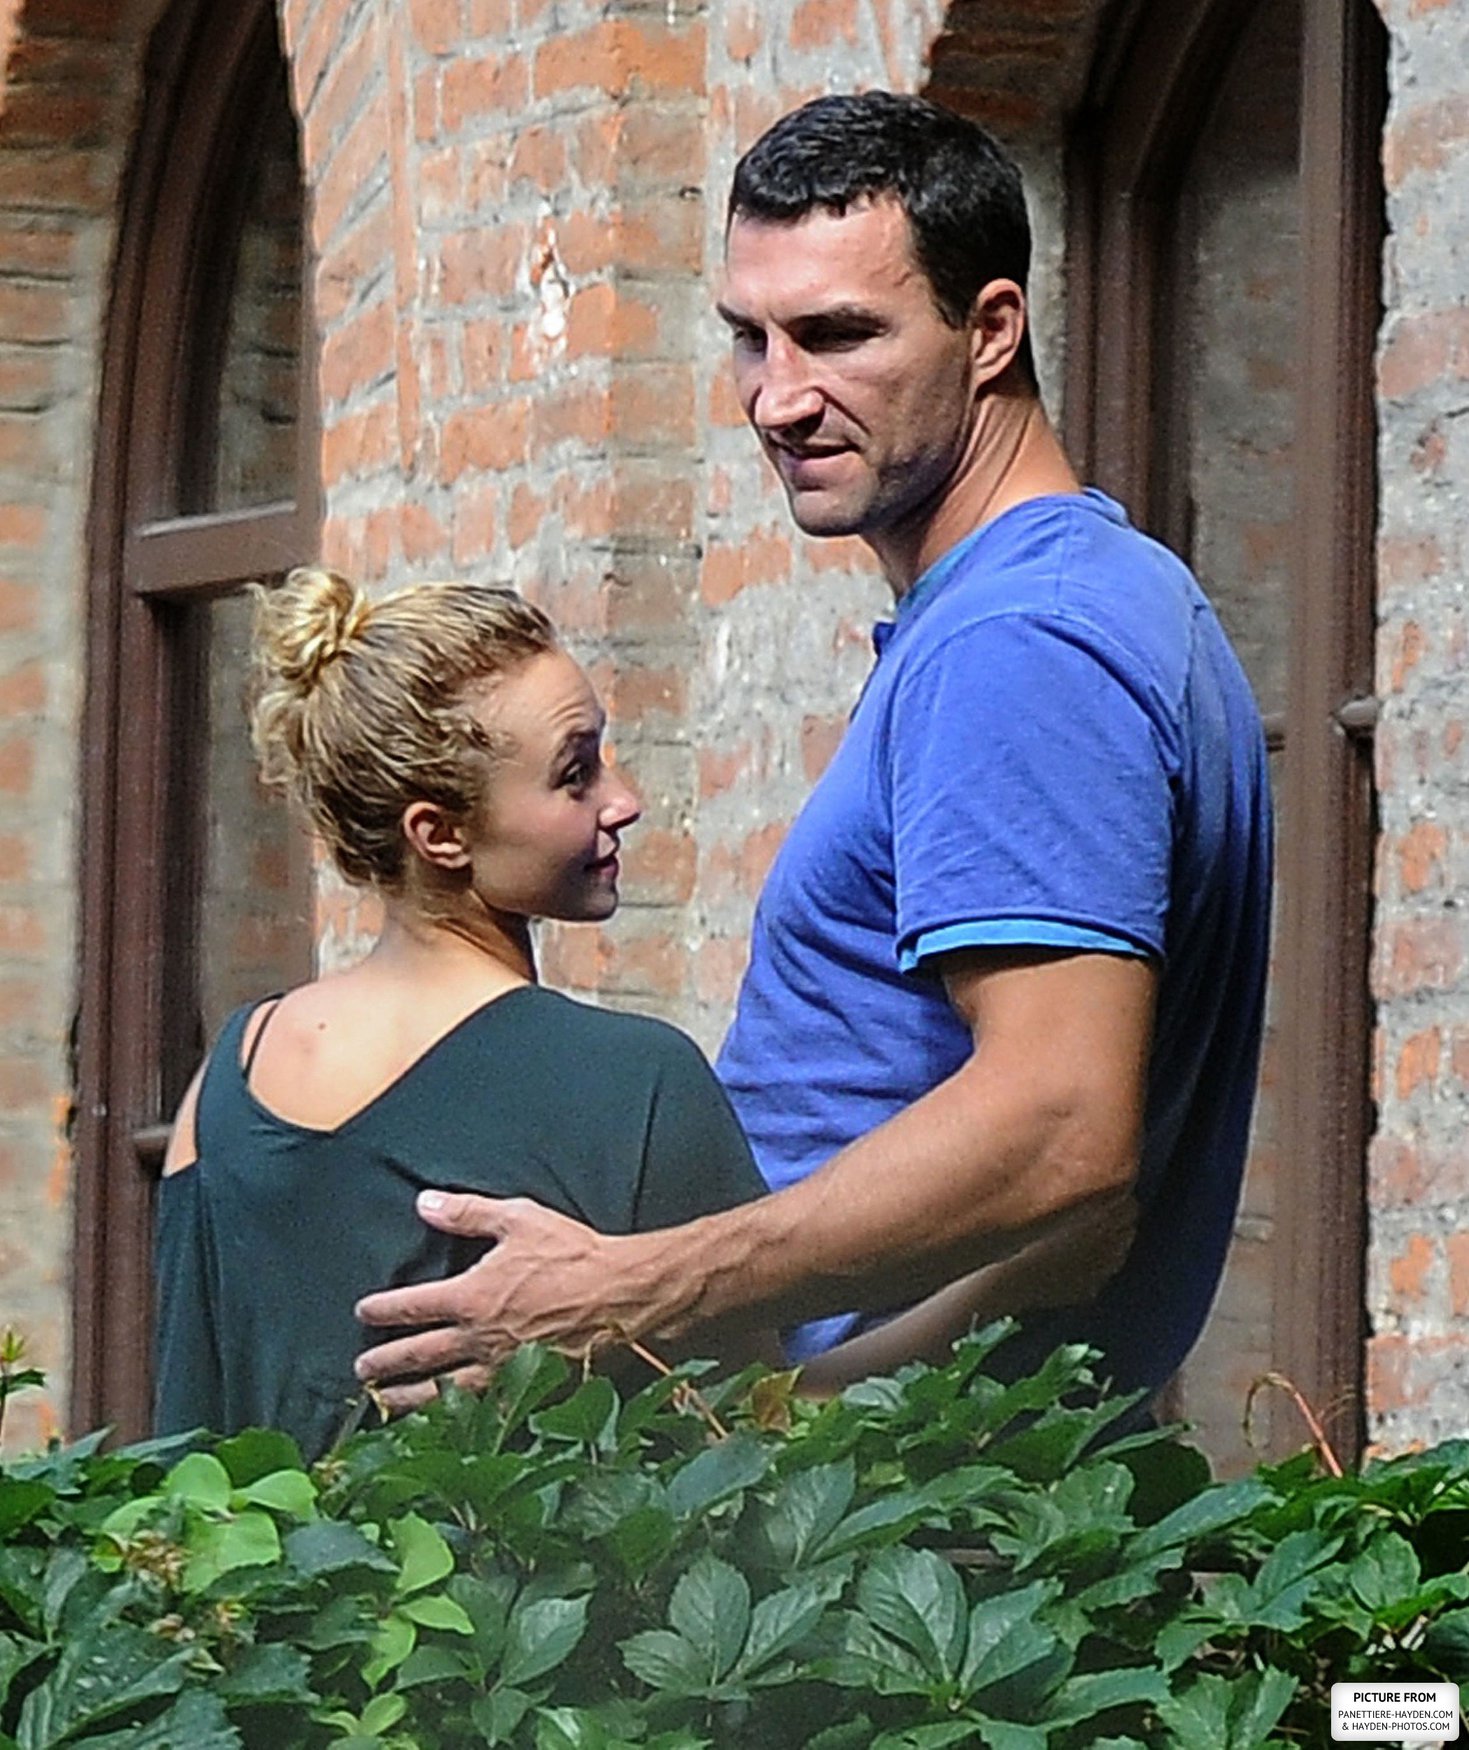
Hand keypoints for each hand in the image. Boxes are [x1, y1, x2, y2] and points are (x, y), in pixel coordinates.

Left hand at [353, 1191, 667, 1410]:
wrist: (621, 1294)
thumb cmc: (573, 1254)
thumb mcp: (518, 1219)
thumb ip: (467, 1213)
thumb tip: (423, 1203)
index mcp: (472, 1297)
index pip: (412, 1306)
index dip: (383, 1309)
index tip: (363, 1312)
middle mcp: (479, 1338)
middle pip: (419, 1355)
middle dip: (385, 1363)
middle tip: (360, 1371)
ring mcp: (502, 1367)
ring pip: (443, 1390)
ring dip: (409, 1397)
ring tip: (386, 1403)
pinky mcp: (527, 1385)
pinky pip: (481, 1407)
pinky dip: (455, 1416)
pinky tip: (446, 1421)